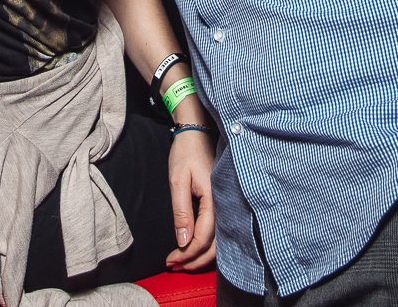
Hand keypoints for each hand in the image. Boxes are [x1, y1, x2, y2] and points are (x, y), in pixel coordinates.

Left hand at [164, 128, 216, 270]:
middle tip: (175, 266)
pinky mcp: (223, 202)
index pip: (203, 238)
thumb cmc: (186, 152)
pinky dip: (208, 244)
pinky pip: (220, 231)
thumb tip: (183, 241)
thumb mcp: (178, 181)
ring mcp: (226, 204)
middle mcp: (225, 206)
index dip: (187, 254)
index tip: (171, 260)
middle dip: (194, 260)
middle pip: (215, 246)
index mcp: (215, 200)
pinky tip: (194, 247)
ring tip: (182, 261)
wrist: (197, 131)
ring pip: (220, 242)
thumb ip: (181, 212)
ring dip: (201, 255)